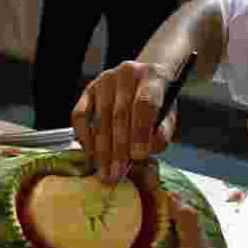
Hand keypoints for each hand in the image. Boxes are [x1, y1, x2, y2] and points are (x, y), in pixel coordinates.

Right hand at [71, 61, 177, 183]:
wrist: (143, 81)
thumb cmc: (158, 105)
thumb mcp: (167, 118)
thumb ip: (161, 134)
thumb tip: (145, 150)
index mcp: (152, 77)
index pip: (144, 104)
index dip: (140, 132)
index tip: (137, 157)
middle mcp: (126, 73)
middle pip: (119, 114)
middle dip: (117, 149)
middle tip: (116, 174)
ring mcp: (104, 80)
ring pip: (100, 118)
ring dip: (101, 150)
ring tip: (104, 173)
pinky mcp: (88, 90)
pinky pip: (80, 116)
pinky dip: (84, 138)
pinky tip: (90, 156)